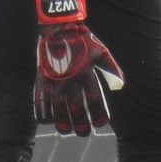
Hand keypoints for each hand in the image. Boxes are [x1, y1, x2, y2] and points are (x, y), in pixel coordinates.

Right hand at [33, 0, 124, 135]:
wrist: (60, 28)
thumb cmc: (83, 41)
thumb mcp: (101, 52)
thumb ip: (111, 69)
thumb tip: (120, 85)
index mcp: (87, 74)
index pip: (95, 101)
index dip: (98, 115)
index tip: (100, 124)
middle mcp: (72, 80)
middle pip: (77, 109)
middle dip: (81, 125)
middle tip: (84, 133)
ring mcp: (55, 81)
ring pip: (58, 110)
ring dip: (62, 123)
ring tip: (66, 131)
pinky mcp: (42, 79)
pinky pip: (40, 102)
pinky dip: (43, 113)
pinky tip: (47, 120)